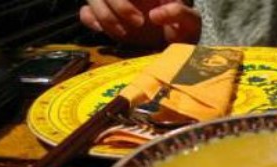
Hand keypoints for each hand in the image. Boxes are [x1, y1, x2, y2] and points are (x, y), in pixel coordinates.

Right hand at [80, 0, 200, 47]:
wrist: (173, 52)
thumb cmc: (183, 32)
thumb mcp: (190, 23)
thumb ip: (180, 13)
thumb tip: (155, 14)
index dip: (125, 3)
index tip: (150, 15)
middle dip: (119, 4)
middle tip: (139, 22)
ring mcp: (113, 3)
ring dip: (105, 14)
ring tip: (124, 34)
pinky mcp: (104, 17)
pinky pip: (85, 11)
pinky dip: (91, 19)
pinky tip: (104, 31)